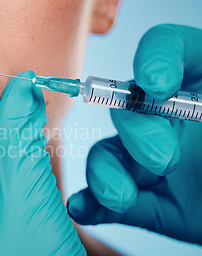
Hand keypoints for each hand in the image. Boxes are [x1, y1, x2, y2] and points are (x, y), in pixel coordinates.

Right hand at [67, 24, 201, 244]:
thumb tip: (162, 90)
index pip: (169, 46)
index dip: (156, 56)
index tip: (158, 81)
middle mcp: (172, 117)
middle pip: (128, 105)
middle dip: (137, 131)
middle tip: (163, 160)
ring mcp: (153, 161)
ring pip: (109, 155)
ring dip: (105, 173)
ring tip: (122, 197)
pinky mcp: (146, 201)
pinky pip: (107, 199)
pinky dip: (92, 204)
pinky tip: (83, 209)